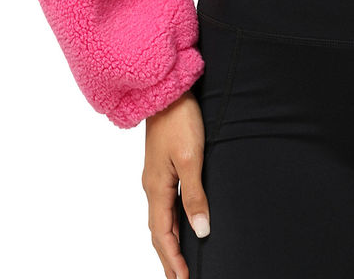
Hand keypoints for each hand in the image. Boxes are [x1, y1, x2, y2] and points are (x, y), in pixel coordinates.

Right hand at [143, 90, 209, 278]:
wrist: (167, 92)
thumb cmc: (180, 120)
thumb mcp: (191, 158)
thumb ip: (195, 195)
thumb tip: (201, 230)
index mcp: (156, 188)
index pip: (163, 233)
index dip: (173, 258)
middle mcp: (151, 186)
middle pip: (158, 231)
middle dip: (168, 257)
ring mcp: (155, 177)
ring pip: (159, 219)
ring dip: (167, 242)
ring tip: (177, 262)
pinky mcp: (161, 167)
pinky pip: (162, 205)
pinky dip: (168, 223)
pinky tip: (176, 225)